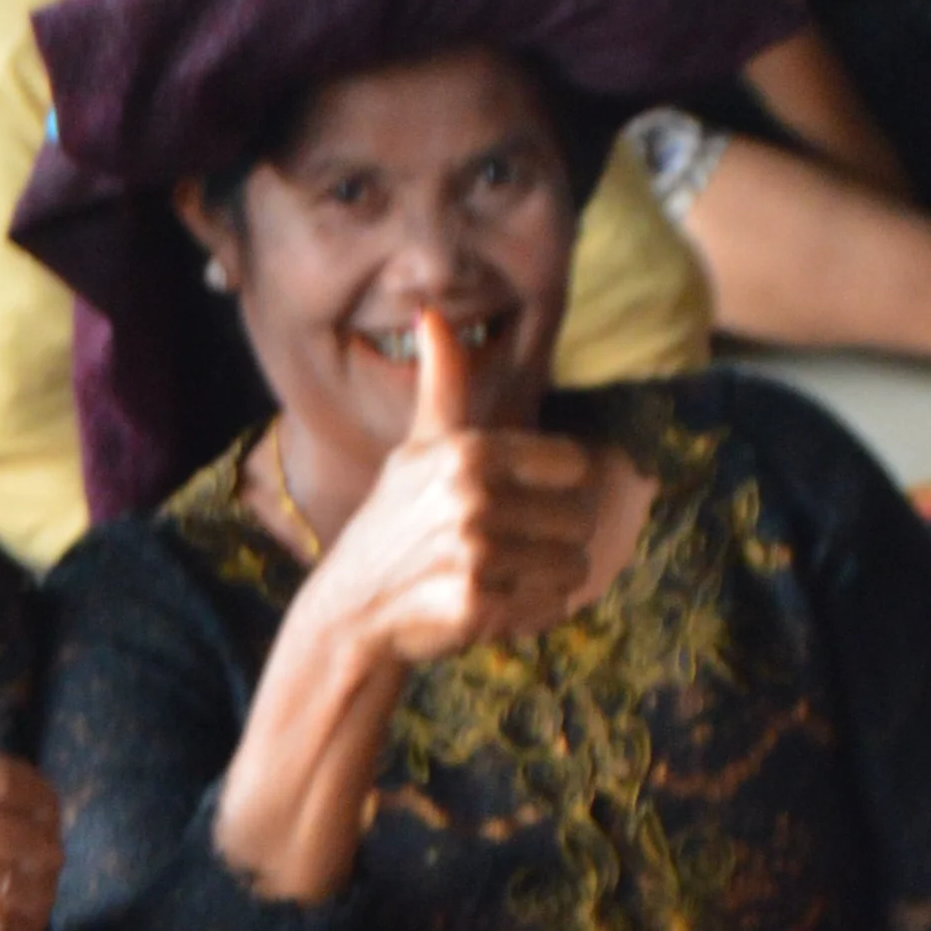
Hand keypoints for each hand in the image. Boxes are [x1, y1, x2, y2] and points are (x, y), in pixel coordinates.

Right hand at [303, 309, 599, 668]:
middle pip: (580, 519)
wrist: (350, 610)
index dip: (555, 487)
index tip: (518, 500)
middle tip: (507, 547)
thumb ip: (443, 385)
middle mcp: (471, 500)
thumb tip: (431, 316)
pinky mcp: (476, 608)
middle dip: (554, 539)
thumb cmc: (394, 522)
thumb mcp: (417, 448)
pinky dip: (533, 613)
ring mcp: (473, 556)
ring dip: (546, 579)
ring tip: (501, 576)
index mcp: (468, 453)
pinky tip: (494, 606)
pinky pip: (551, 608)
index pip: (575, 465)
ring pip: (573, 567)